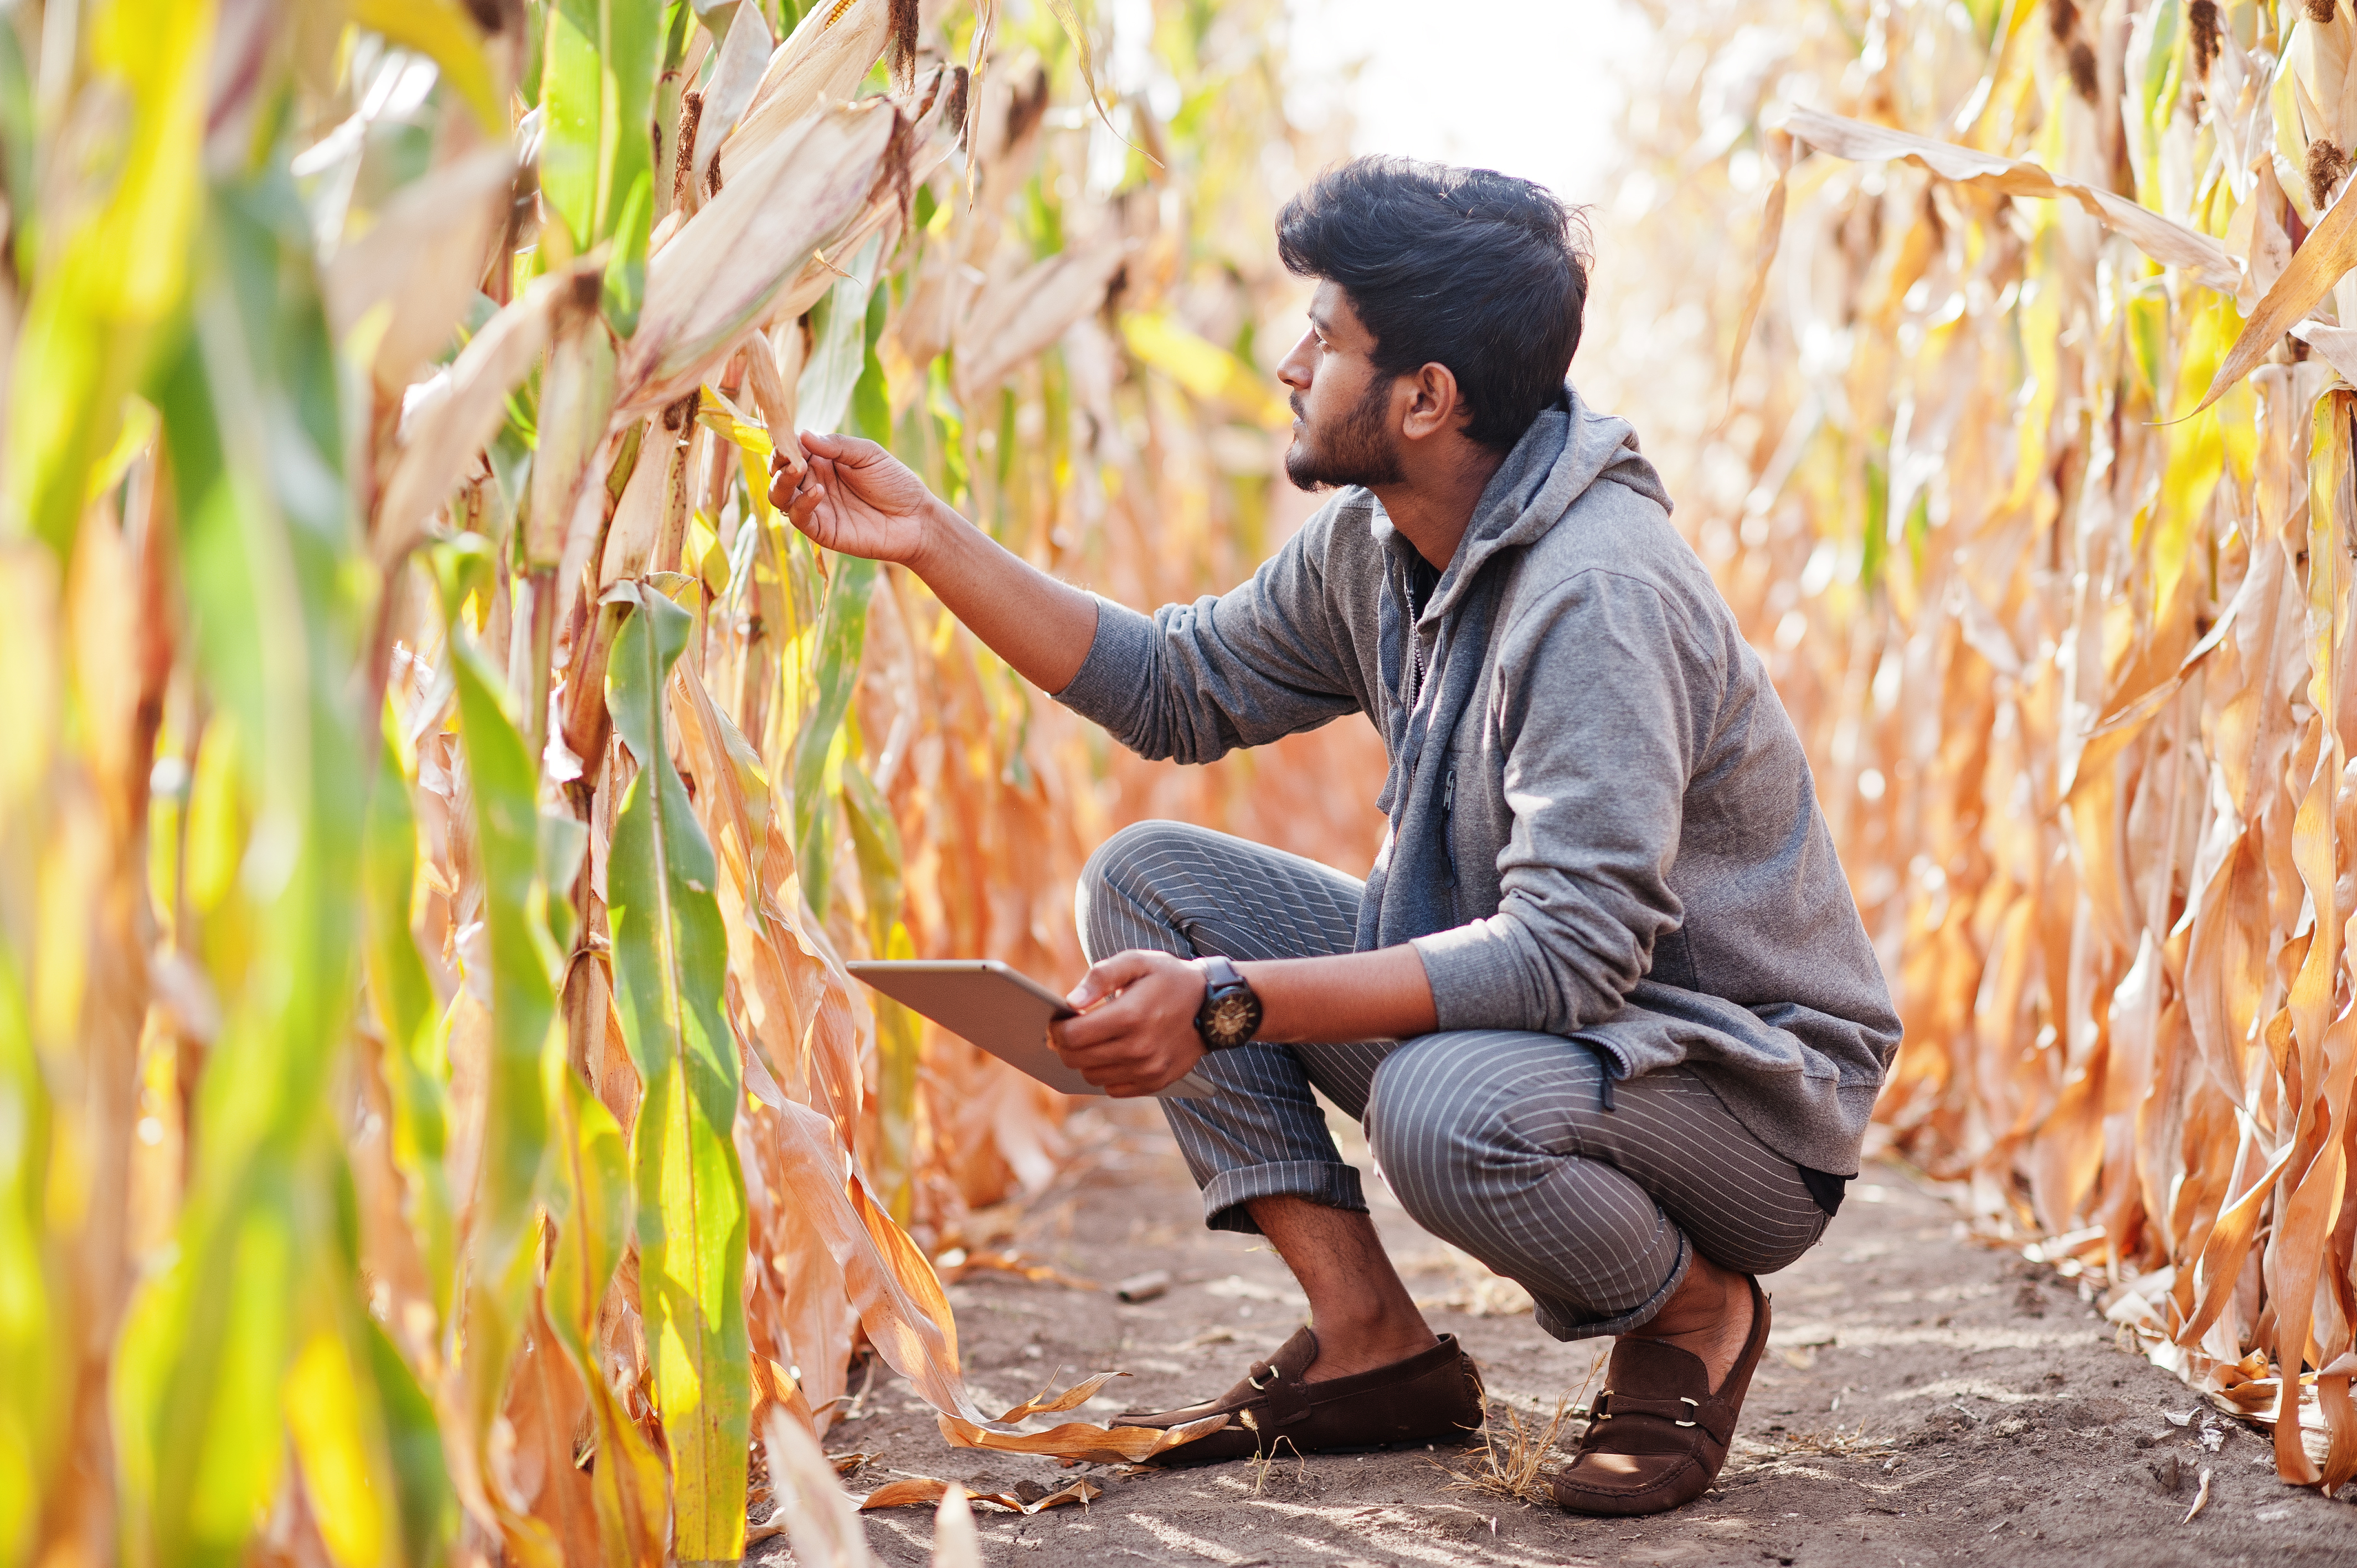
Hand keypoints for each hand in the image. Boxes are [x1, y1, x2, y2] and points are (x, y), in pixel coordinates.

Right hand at [767, 430, 939, 564]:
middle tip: (789, 456)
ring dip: (781, 482)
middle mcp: (813, 482)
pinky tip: (818, 491)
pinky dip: (802, 503)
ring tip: (796, 470)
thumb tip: (802, 434)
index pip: (791, 450)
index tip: (785, 436)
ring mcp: (816, 507)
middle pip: (779, 472)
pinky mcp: (822, 530)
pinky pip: (799, 517)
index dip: (783, 443)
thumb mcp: (868, 455)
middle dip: (778, 461)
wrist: (916, 519)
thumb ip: (837, 446)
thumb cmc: (895, 483)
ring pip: (780, 496)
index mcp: (822, 461)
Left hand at [1049, 949, 1211, 1096]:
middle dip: (1065, 1046)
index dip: (1057, 1029)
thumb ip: (1100, 976)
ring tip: (1093, 1042)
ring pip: (1091, 1076)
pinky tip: (1113, 1055)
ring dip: (1085, 1061)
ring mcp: (1148, 1069)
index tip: (1057, 1020)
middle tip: (1069, 1032)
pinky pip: (1113, 1089)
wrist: (1214, 1006)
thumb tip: (1070, 1001)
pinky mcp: (1156, 1082)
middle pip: (1077, 1059)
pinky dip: (1107, 1075)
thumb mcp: (1136, 962)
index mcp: (1130, 1015)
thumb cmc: (1168, 979)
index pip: (1072, 1036)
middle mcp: (1139, 1048)